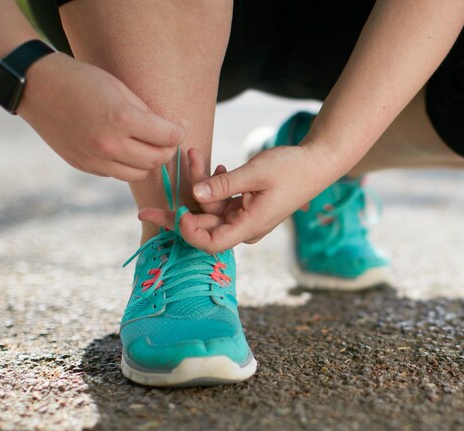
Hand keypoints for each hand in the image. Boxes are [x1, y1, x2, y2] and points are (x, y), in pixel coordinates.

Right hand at [18, 53, 184, 181]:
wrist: (36, 86)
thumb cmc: (81, 80)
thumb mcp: (119, 89)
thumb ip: (146, 113)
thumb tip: (169, 131)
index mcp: (122, 119)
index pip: (167, 137)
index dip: (178, 132)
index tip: (178, 128)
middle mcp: (109, 144)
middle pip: (156, 160)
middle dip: (167, 150)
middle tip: (166, 139)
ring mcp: (94, 158)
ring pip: (139, 174)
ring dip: (148, 162)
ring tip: (145, 146)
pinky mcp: (84, 165)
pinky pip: (116, 173)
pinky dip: (125, 164)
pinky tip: (121, 148)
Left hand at [138, 144, 341, 252]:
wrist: (318, 163)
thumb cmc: (292, 168)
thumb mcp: (255, 173)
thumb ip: (224, 185)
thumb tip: (194, 194)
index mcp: (249, 226)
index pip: (209, 243)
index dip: (187, 233)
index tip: (174, 212)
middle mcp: (245, 227)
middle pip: (203, 228)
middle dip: (177, 212)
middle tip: (145, 206)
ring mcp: (246, 217)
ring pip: (210, 210)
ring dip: (199, 185)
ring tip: (191, 154)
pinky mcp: (247, 206)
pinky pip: (222, 201)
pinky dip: (215, 185)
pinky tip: (216, 163)